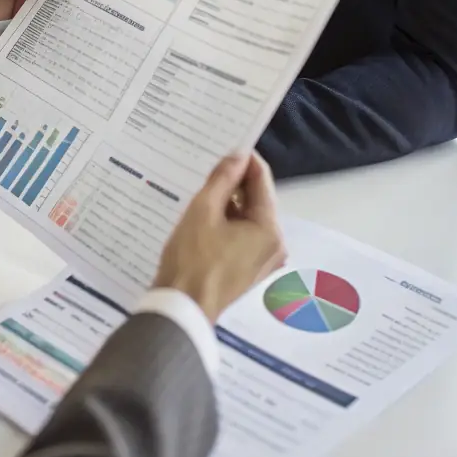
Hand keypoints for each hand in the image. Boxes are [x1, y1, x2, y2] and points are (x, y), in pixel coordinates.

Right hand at [153, 153, 285, 322]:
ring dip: (228, 205)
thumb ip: (222, 179)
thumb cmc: (192, 258)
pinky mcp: (249, 271)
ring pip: (248, 219)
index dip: (243, 160)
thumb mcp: (203, 210)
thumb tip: (237, 155)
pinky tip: (204, 219)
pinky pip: (243, 237)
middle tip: (206, 170)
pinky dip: (227, 224)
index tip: (223, 147)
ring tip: (201, 193)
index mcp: (269, 229)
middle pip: (257, 200)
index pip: (262, 180)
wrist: (181, 309)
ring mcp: (263, 261)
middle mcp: (274, 245)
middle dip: (233, 184)